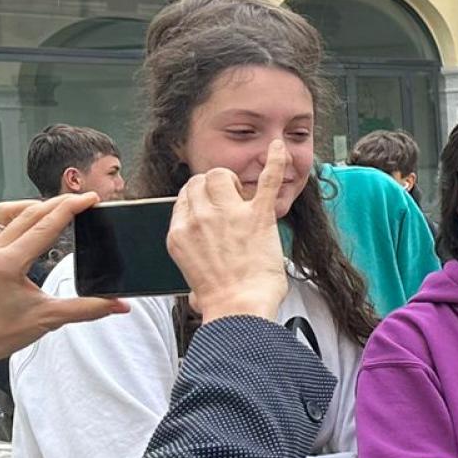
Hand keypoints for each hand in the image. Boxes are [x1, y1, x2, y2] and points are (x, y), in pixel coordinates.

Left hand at [0, 194, 128, 386]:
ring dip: (35, 205)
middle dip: (60, 202)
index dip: (72, 207)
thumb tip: (117, 304)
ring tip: (56, 208)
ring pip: (9, 212)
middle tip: (83, 202)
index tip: (90, 199)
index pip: (46, 223)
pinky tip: (29, 223)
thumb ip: (88, 309)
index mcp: (9, 263)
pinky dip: (16, 215)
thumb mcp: (47, 320)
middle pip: (31, 212)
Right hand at [171, 137, 293, 322]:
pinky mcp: (257, 216)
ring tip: (245, 198)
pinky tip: (278, 148)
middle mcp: (198, 218)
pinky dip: (275, 162)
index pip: (184, 197)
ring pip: (224, 175)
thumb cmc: (222, 301)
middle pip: (201, 181)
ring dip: (235, 182)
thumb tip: (198, 293)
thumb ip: (194, 273)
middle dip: (215, 187)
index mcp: (179, 233)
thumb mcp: (193, 283)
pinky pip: (266, 179)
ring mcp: (227, 214)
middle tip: (231, 204)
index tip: (212, 208)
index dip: (200, 199)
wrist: (239, 308)